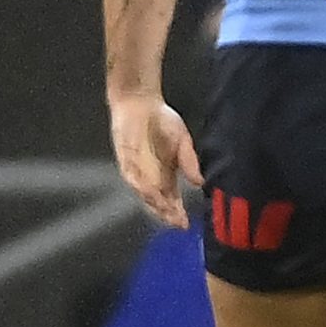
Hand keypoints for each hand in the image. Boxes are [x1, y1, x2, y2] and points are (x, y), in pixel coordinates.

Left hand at [108, 93, 202, 228]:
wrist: (140, 102)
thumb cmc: (161, 120)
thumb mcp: (183, 141)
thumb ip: (189, 162)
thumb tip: (200, 182)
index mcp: (165, 174)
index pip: (172, 199)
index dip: (178, 212)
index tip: (186, 223)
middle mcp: (150, 176)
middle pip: (158, 201)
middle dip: (167, 213)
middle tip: (177, 222)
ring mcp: (136, 170)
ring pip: (145, 194)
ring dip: (155, 204)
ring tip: (167, 212)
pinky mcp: (125, 160)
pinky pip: (132, 177)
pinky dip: (142, 186)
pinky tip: (151, 194)